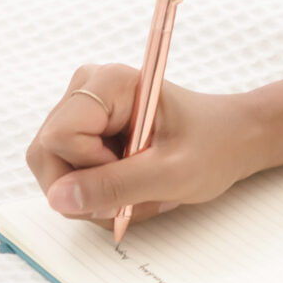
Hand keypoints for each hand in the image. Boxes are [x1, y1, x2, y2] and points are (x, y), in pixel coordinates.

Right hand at [26, 63, 263, 228]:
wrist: (235, 139)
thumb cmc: (214, 146)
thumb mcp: (172, 174)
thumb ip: (115, 186)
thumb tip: (57, 199)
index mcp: (108, 83)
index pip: (58, 139)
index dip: (90, 169)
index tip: (135, 168)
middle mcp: (86, 90)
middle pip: (47, 156)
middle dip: (90, 188)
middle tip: (139, 189)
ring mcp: (82, 111)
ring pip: (56, 172)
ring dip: (99, 196)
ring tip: (142, 187)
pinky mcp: (84, 133)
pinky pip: (70, 176)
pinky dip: (102, 194)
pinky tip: (135, 186)